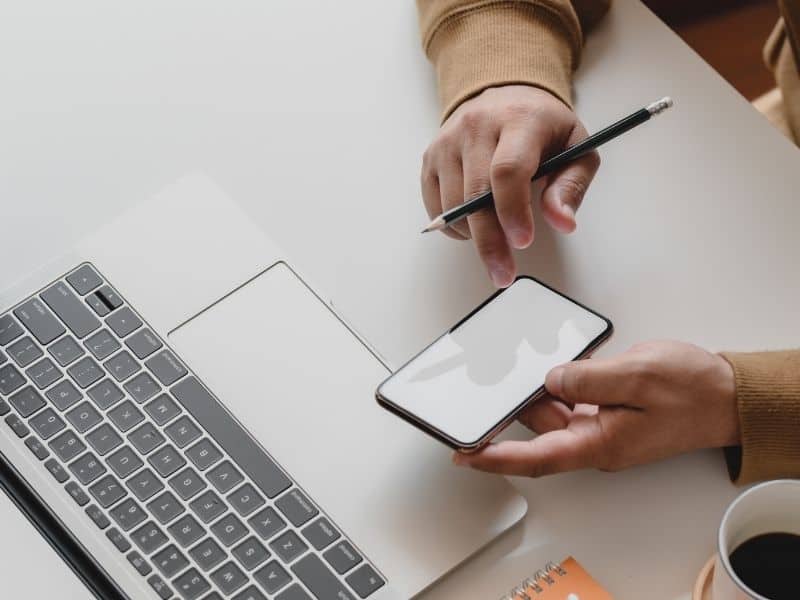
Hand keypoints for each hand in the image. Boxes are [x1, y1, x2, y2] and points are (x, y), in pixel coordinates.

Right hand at [421, 85, 599, 286]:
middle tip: (503, 273)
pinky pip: (436, 205)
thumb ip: (572, 186)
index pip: (508, 170)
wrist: (504, 93)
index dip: (513, 211)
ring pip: (452, 205)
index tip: (523, 241)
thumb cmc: (543, 127)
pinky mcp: (431, 158)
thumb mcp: (576, 147)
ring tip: (497, 245)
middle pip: (476, 194)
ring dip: (474, 236)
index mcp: (519, 120)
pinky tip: (475, 227)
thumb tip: (562, 222)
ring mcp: (448, 142)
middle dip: (490, 241)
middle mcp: (477, 126)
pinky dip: (454, 226)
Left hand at [453, 341, 738, 476]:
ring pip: (552, 412)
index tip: (464, 454)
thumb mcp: (638, 376)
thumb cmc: (694, 391)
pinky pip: (570, 400)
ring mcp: (601, 427)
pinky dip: (557, 384)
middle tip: (479, 395)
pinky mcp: (607, 412)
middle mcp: (596, 440)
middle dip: (509, 413)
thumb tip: (550, 379)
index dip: (495, 458)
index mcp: (600, 444)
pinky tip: (551, 363)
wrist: (727, 395)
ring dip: (534, 393)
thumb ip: (588, 379)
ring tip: (514, 368)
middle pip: (539, 431)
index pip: (536, 457)